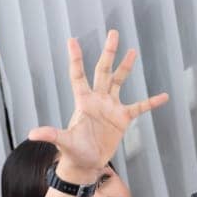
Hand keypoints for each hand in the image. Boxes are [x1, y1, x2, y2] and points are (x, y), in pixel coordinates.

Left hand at [26, 30, 168, 180]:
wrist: (87, 163)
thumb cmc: (73, 151)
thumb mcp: (64, 141)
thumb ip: (51, 134)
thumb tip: (32, 135)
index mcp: (83, 101)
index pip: (78, 76)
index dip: (76, 59)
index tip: (73, 40)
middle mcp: (98, 99)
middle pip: (103, 70)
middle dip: (108, 53)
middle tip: (114, 33)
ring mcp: (111, 107)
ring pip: (119, 81)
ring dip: (125, 67)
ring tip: (132, 51)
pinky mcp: (123, 119)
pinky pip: (140, 107)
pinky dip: (151, 102)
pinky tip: (164, 96)